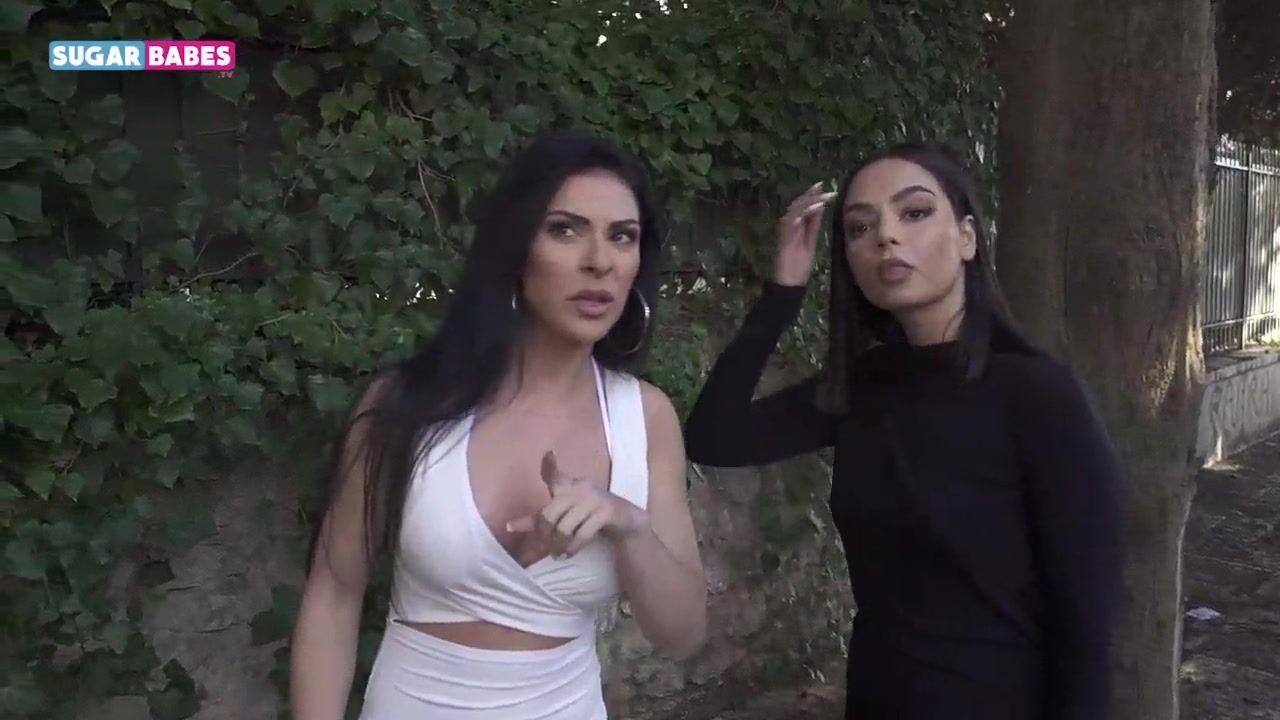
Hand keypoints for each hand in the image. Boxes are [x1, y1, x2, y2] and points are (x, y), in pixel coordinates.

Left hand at [506, 451, 647, 560]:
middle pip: (549, 514)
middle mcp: (581, 488)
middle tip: (545, 549)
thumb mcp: (565, 514)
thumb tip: (509, 526)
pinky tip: (568, 553)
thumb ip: (540, 518)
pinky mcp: (606, 512)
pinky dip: (572, 548)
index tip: (549, 453)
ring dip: (558, 545)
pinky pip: (582, 534)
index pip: (555, 475)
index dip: (549, 465)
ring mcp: (594, 499)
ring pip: (564, 527)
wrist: (626, 521)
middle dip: (544, 535)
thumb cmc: (591, 515)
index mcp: (570, 486)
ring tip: (557, 554)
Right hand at [773, 181, 836, 286]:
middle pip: (798, 205)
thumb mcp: (810, 241)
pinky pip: (790, 225)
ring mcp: (785, 233)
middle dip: (811, 195)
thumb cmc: (799, 265)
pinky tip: (811, 210)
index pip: (803, 206)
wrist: (788, 283)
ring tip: (821, 198)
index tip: (824, 186)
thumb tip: (821, 208)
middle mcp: (788, 226)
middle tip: (824, 187)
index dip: (812, 195)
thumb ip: (813, 225)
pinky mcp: (784, 241)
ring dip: (808, 203)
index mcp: (795, 226)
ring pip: (794, 212)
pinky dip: (800, 217)